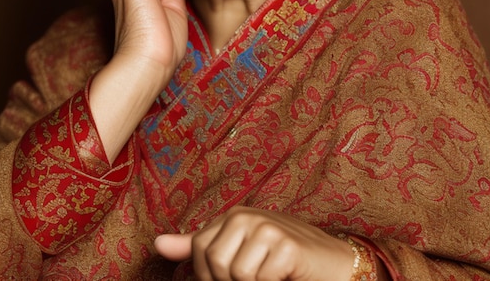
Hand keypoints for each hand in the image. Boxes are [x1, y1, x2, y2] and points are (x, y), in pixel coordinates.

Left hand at [154, 207, 354, 280]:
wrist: (332, 264)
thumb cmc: (282, 260)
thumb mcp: (239, 251)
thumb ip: (199, 248)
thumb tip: (157, 244)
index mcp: (232, 216)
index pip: (199, 248)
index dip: (209, 275)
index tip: (229, 278)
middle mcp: (246, 216)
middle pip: (216, 263)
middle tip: (257, 277)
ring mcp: (267, 227)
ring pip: (236, 274)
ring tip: (269, 276)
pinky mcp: (285, 245)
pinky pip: (259, 279)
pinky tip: (284, 276)